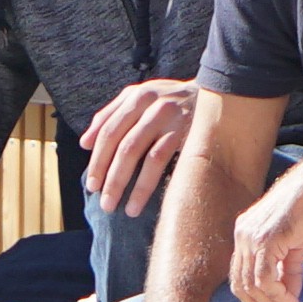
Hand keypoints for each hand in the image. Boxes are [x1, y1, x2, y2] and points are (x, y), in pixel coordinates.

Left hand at [75, 76, 194, 216]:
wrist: (218, 95)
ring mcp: (168, 117)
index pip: (108, 130)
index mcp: (135, 97)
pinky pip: (160, 160)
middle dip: (107, 174)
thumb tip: (84, 143)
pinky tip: (137, 202)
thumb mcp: (141, 100)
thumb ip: (111, 116)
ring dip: (123, 182)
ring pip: (137, 153)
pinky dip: (145, 184)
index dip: (97, 158)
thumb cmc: (171, 102)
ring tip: (116, 207)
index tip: (91, 184)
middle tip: (101, 200)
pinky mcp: (185, 131)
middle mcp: (149, 103)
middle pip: (121, 143)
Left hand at [226, 156, 302, 301]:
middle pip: (240, 286)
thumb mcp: (294, 247)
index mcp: (243, 235)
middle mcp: (241, 236)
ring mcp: (250, 238)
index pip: (239, 278)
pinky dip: (278, 296)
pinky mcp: (266, 240)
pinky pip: (265, 279)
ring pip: (252, 286)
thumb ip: (288, 273)